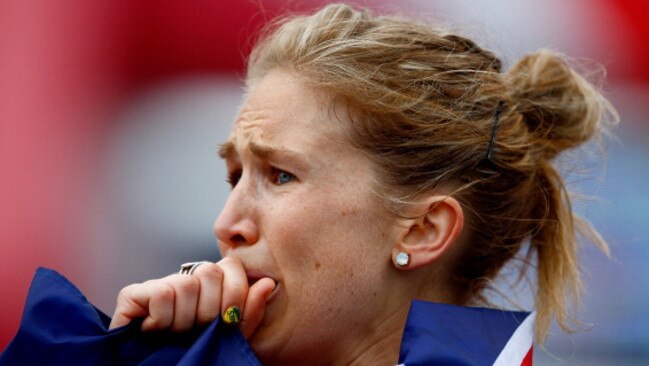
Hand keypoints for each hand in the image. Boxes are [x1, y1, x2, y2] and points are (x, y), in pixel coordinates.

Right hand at [108, 257, 275, 338]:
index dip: (233, 296)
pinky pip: (160, 293)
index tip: (225, 323)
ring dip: (184, 319)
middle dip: (209, 310)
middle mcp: (185, 280)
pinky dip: (163, 318)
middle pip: (210, 271)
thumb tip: (268, 284)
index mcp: (211, 287)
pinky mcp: (132, 294)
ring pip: (185, 284)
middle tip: (198, 331)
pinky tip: (155, 330)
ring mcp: (159, 284)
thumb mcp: (232, 340)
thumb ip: (250, 314)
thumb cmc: (199, 358)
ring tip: (175, 335)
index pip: (232, 267)